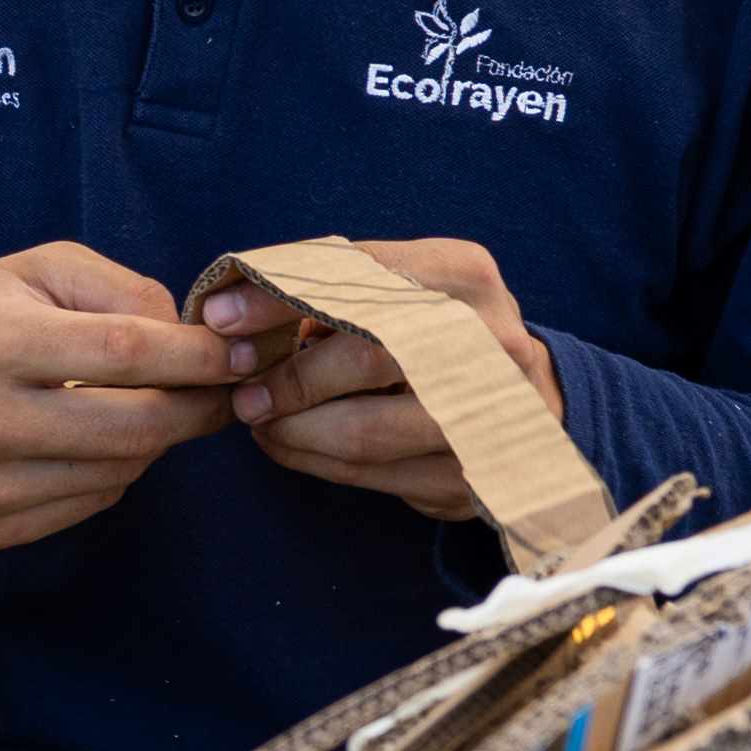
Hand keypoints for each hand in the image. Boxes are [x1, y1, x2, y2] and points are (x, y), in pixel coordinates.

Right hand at [0, 242, 249, 555]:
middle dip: (198, 407)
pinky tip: (97, 442)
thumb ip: (114, 287)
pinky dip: (113, 471)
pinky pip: (91, 503)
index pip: (128, 352)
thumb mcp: (24, 271)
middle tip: (221, 390)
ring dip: (158, 440)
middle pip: (137, 426)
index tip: (237, 353)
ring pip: (122, 470)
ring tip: (155, 407)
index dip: (198, 356)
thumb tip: (186, 334)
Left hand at [202, 236, 561, 522]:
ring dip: (292, 430)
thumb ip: (324, 286)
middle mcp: (490, 338)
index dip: (278, 297)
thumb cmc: (433, 331)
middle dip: (287, 378)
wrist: (532, 397)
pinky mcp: (476, 473)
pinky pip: (373, 475)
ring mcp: (491, 411)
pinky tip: (288, 444)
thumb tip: (227, 308)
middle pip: (365, 358)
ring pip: (364, 431)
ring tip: (258, 420)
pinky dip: (315, 461)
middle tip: (241, 390)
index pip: (357, 277)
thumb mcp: (397, 288)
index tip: (219, 318)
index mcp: (463, 275)